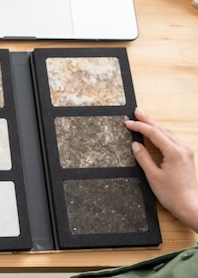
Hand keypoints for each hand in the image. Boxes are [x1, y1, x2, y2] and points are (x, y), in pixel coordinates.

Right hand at [127, 108, 197, 231]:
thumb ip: (143, 158)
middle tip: (136, 112)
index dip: (140, 126)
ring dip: (155, 125)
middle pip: (162, 130)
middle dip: (148, 120)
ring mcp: (186, 152)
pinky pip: (172, 139)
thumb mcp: (152, 176)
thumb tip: (135, 145)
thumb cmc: (171, 193)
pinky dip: (162, 133)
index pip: (154, 133)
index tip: (127, 123)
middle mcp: (182, 148)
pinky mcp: (186, 156)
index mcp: (173, 152)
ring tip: (144, 119)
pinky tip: (156, 132)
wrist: (189, 205)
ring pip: (168, 133)